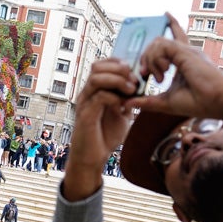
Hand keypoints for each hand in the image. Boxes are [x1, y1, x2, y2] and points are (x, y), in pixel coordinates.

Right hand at [60, 58, 141, 199]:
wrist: (92, 157)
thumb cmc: (104, 136)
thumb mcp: (121, 113)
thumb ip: (127, 100)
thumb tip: (138, 87)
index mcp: (93, 91)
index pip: (101, 65)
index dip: (118, 63)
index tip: (133, 72)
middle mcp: (86, 94)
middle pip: (97, 67)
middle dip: (119, 70)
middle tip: (134, 81)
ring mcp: (84, 103)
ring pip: (97, 78)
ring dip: (117, 81)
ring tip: (130, 90)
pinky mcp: (85, 115)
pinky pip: (99, 97)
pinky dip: (114, 97)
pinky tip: (122, 105)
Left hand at [138, 18, 222, 120]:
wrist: (216, 103)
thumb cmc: (198, 102)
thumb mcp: (165, 102)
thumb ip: (147, 101)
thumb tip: (127, 102)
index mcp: (183, 62)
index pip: (175, 38)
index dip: (172, 24)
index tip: (166, 14)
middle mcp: (185, 53)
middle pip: (159, 41)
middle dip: (146, 56)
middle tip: (145, 74)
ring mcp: (185, 51)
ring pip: (158, 42)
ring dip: (151, 60)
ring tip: (160, 77)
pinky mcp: (185, 52)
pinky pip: (162, 45)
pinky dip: (156, 59)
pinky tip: (164, 71)